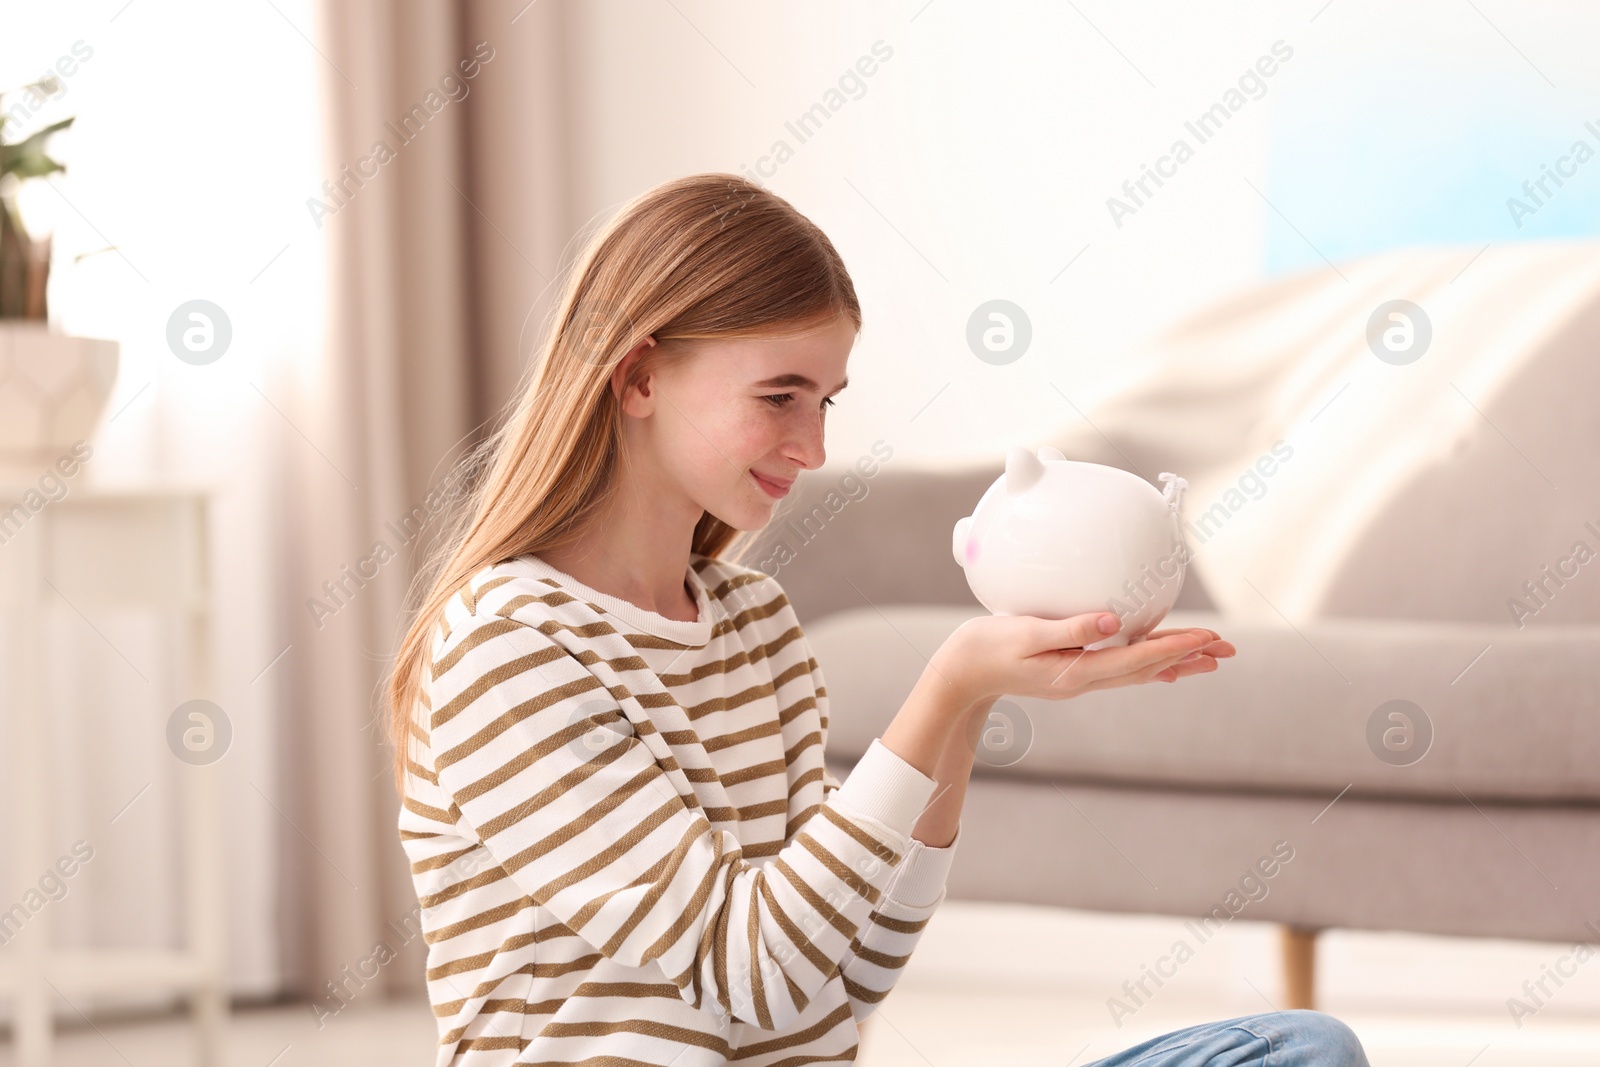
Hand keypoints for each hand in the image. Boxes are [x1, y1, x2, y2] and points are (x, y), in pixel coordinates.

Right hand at [930, 612, 1234, 703]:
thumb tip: (1111, 621)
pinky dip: (1149, 663)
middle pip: (1148, 669)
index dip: (1175, 647)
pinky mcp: (1072, 671)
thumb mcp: (1023, 634)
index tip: (1208, 638)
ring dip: (1176, 661)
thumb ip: (1068, 629)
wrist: (960, 674)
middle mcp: (1084, 680)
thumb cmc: (985, 649)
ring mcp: (1079, 678)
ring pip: (1139, 671)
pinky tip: (1162, 664)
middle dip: (1188, 657)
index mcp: (1077, 672)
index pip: (1137, 659)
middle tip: (1227, 649)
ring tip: (1209, 657)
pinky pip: (1122, 669)